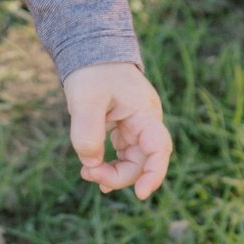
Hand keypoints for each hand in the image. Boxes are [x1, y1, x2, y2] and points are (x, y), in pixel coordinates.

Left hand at [64, 61, 172, 199]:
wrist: (90, 49)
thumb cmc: (92, 71)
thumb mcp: (84, 100)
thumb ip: (86, 134)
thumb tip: (91, 164)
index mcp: (144, 113)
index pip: (159, 149)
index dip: (154, 174)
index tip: (141, 194)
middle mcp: (145, 122)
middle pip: (143, 162)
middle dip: (118, 175)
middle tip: (87, 174)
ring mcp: (135, 126)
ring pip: (132, 161)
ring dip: (112, 173)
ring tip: (87, 173)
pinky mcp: (123, 127)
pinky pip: (122, 154)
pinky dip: (109, 165)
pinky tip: (95, 172)